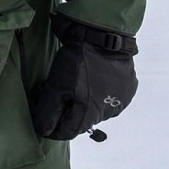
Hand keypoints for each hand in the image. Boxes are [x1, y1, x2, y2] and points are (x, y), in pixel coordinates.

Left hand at [29, 17, 138, 139]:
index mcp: (91, 115)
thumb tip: (44, 131)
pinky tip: (88, 76)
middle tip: (49, 89)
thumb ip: (49, 111)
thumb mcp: (56, 85)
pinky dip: (95, 91)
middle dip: (63, 109)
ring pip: (94, 108)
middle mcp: (109, 113)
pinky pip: (108, 96)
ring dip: (80, 100)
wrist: (103, 36)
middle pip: (80, 120)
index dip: (50, 123)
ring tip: (70, 80)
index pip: (66, 132)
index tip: (40, 107)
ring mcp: (121, 101)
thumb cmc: (77, 61)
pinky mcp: (128, 88)